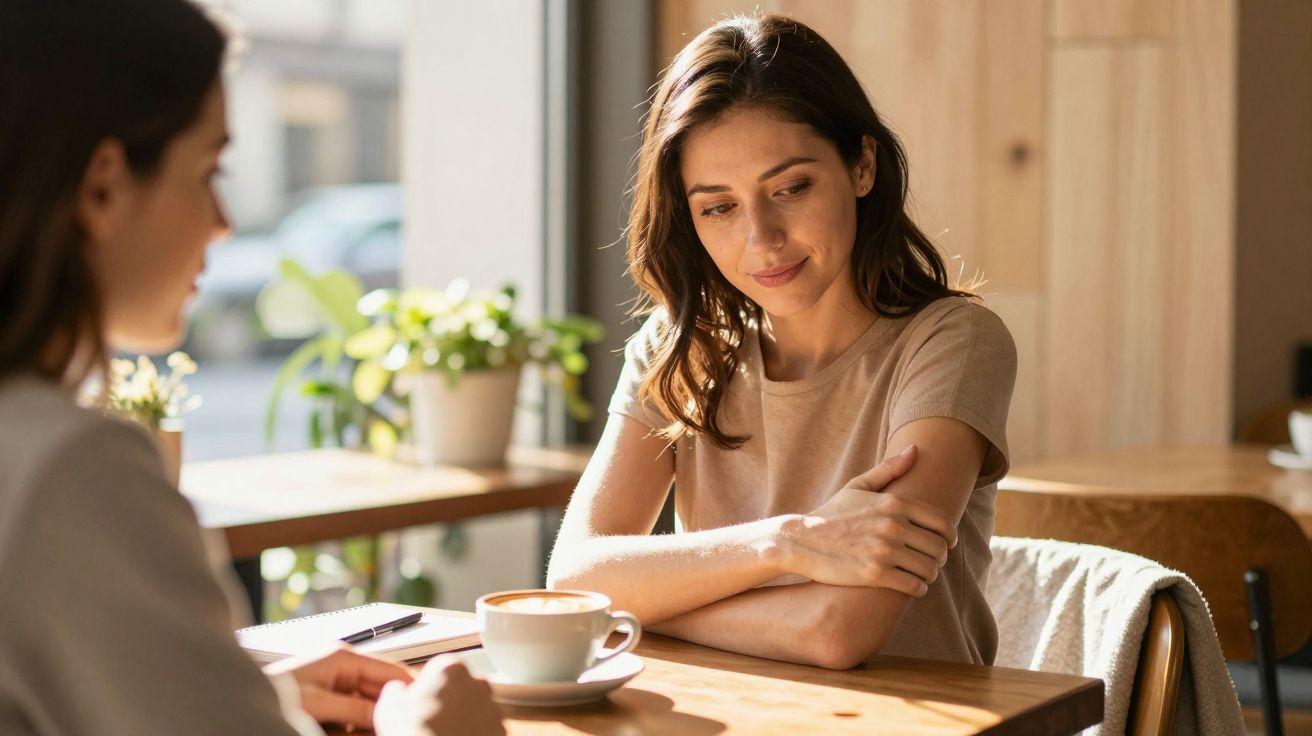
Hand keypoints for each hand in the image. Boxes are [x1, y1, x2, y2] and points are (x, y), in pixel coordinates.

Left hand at [264, 645, 412, 730]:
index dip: (410, 684)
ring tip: (384, 726)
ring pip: (369, 698)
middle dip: (391, 704)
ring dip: (376, 714)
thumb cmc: (278, 695)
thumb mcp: (319, 704)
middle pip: (381, 685)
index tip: (426, 698)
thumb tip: (386, 714)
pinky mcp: (329, 693)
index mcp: (343, 657)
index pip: (389, 668)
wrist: (244, 703)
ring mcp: (336, 678)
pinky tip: (363, 729)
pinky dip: (361, 719)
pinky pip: (355, 706)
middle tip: (404, 720)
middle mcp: (343, 664)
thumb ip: (355, 708)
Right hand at [374, 655, 504, 735]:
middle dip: (449, 701)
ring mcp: (493, 708)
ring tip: (443, 735)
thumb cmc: (415, 734)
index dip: (429, 686)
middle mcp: (478, 683)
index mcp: (451, 669)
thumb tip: (399, 690)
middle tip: (431, 720)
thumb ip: (396, 690)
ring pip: (476, 709)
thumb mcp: (390, 707)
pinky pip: (486, 729)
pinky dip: (475, 734)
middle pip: (462, 687)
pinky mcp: (501, 731)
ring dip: (463, 718)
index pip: (440, 669)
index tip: (420, 701)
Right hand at [780, 445, 955, 595]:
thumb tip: (915, 449)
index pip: (942, 522)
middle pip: (938, 547)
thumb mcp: (858, 486)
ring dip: (930, 574)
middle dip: (940, 557)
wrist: (801, 540)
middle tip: (933, 562)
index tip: (946, 543)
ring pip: (928, 568)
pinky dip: (918, 588)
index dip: (949, 536)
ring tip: (923, 575)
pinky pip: (913, 585)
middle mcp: (893, 525)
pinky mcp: (875, 573)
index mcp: (894, 503)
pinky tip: (913, 586)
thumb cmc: (831, 514)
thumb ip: (889, 468)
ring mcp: (884, 550)